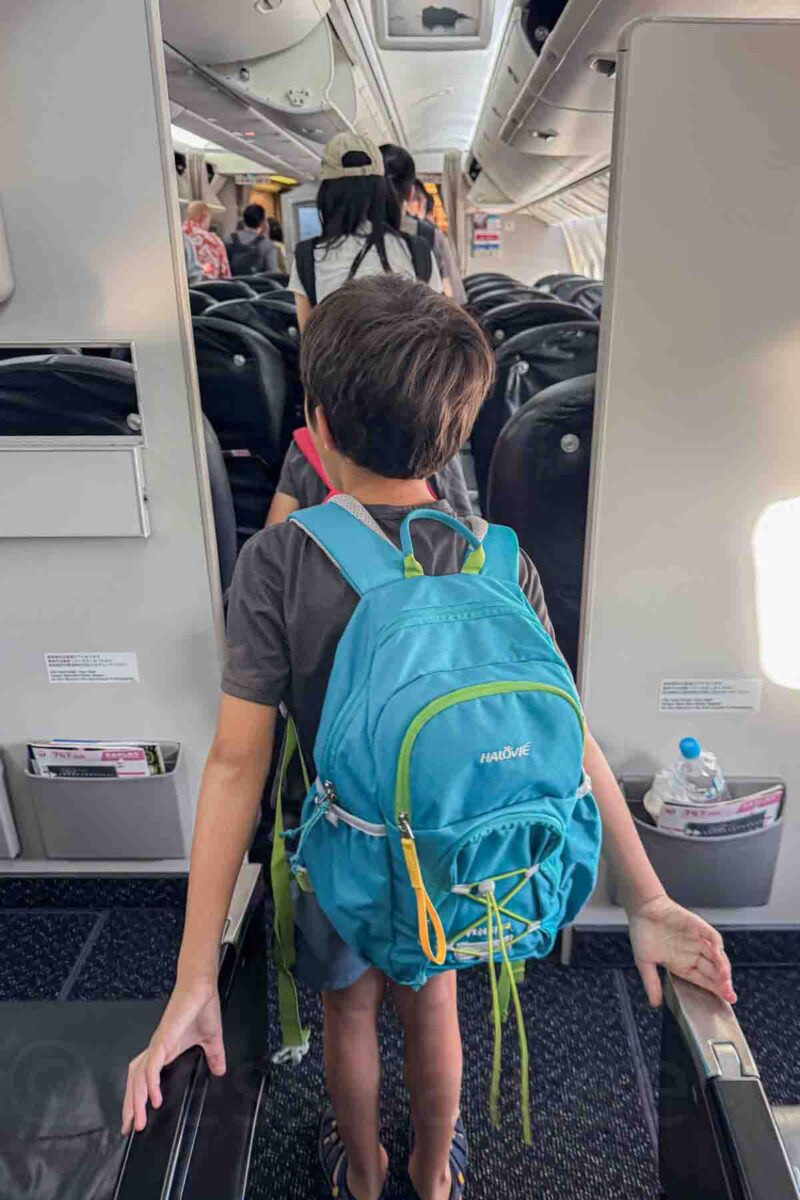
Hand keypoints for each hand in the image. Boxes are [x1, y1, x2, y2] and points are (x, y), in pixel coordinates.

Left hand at [121, 979, 224, 1134]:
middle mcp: (156, 1049)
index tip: (134, 1118)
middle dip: (130, 1106)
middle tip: (128, 1128)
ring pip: (139, 1078)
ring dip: (136, 1101)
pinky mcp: (163, 1040)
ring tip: (138, 1121)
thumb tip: (220, 1071)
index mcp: (163, 1050)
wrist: (202, 987)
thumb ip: (214, 1056)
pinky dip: (150, 1084)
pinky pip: (151, 1066)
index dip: (136, 1097)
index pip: (142, 1077)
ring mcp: (158, 1045)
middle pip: (134, 1082)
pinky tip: (153, 1098)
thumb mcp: (211, 1039)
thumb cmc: (202, 1007)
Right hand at [628, 894, 735, 1007]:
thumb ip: (651, 983)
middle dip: (723, 983)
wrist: (642, 908)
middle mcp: (692, 953)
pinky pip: (712, 937)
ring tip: (725, 978)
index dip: (715, 989)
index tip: (726, 999)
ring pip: (716, 956)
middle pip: (713, 971)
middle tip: (730, 994)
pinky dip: (717, 945)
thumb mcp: (644, 962)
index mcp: (681, 964)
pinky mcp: (698, 927)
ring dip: (722, 967)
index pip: (704, 980)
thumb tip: (654, 1004)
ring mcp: (697, 940)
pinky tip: (719, 954)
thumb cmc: (642, 931)